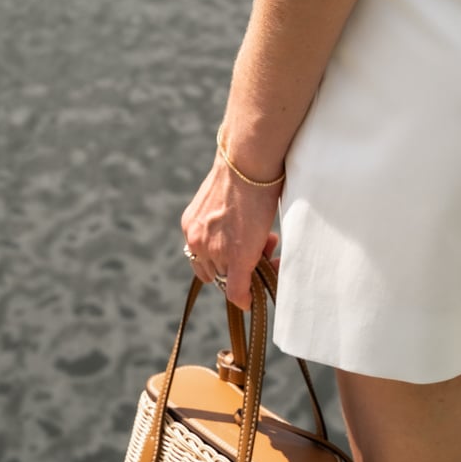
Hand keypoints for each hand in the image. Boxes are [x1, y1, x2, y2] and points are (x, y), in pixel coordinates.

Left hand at [181, 152, 282, 311]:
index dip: (223, 257)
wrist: (248, 161)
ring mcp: (215, 251)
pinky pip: (237, 289)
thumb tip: (241, 230)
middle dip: (234, 265)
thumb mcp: (223, 198)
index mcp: (192, 224)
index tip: (242, 250)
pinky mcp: (236, 258)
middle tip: (259, 250)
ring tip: (268, 250)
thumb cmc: (243, 170)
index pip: (203, 254)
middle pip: (214, 269)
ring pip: (229, 277)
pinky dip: (245, 298)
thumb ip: (223, 218)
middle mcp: (196, 240)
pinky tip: (252, 300)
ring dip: (247, 272)